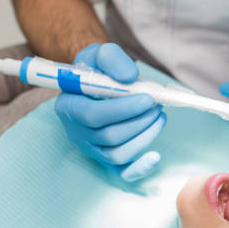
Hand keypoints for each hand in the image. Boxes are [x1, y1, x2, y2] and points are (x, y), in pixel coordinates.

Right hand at [55, 43, 165, 181]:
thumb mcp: (100, 55)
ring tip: (159, 117)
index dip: (123, 109)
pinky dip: (140, 168)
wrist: (98, 83)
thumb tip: (130, 77)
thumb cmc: (98, 70)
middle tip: (158, 106)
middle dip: (139, 121)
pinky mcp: (107, 159)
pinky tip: (156, 157)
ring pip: (118, 154)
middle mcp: (77, 132)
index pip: (92, 115)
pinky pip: (123, 172)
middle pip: (109, 136)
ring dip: (145, 137)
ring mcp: (92, 148)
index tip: (148, 98)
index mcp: (69, 107)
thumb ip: (112, 59)